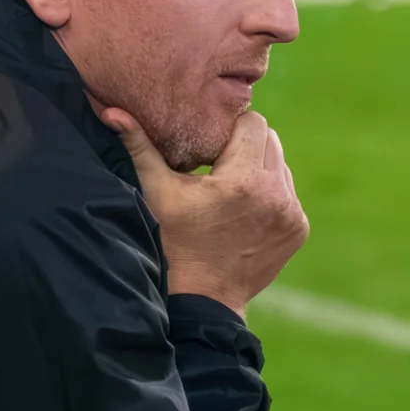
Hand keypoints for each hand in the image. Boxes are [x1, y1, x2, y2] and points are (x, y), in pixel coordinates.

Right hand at [101, 109, 308, 318]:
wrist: (202, 299)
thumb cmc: (174, 243)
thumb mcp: (156, 192)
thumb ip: (139, 147)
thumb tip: (112, 111)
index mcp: (243, 179)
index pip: (253, 121)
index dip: (229, 128)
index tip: (209, 148)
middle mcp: (275, 193)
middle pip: (270, 139)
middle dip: (245, 146)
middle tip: (218, 165)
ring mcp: (291, 213)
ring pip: (280, 165)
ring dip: (259, 169)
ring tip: (230, 190)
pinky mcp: (297, 229)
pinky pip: (288, 193)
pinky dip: (270, 195)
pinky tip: (244, 211)